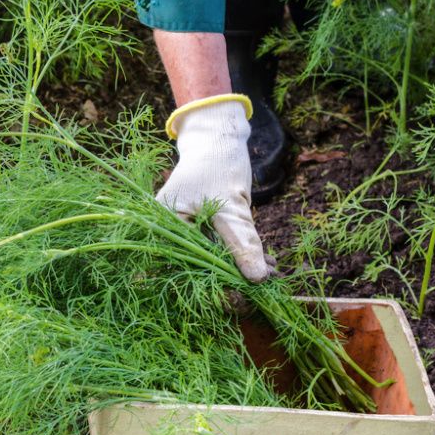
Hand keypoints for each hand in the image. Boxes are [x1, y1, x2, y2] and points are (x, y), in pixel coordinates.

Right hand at [156, 95, 270, 282]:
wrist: (218, 139)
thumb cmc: (216, 165)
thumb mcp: (231, 207)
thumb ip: (242, 242)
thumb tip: (257, 279)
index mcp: (163, 226)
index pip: (184, 266)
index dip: (211, 283)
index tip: (241, 296)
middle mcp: (169, 231)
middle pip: (199, 265)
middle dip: (232, 276)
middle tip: (263, 283)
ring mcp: (186, 229)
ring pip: (213, 258)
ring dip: (241, 266)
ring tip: (272, 271)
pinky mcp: (202, 227)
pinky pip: (220, 247)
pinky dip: (241, 253)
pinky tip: (265, 261)